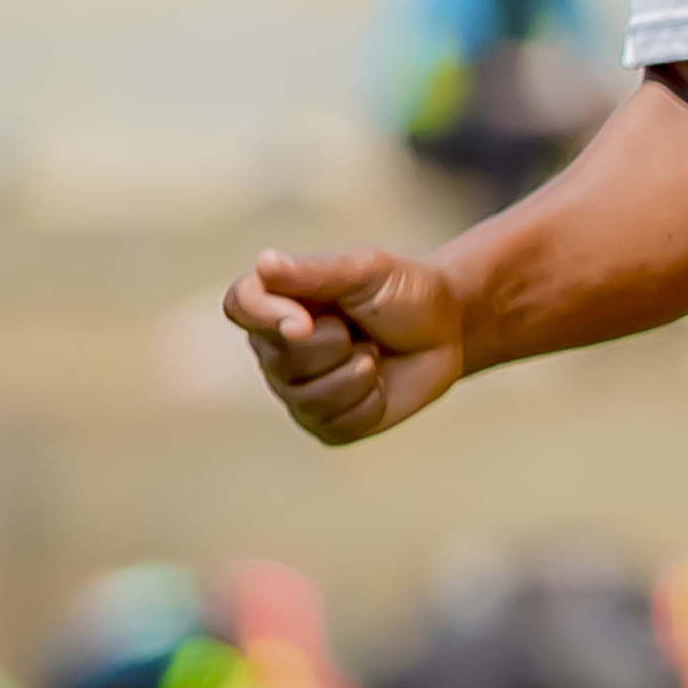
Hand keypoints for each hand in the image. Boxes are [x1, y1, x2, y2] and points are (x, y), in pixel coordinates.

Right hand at [224, 246, 467, 445]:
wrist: (448, 331)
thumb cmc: (403, 293)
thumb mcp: (367, 271)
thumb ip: (316, 272)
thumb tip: (264, 263)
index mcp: (278, 301)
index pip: (240, 306)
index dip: (264, 316)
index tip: (303, 322)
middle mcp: (276, 348)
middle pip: (279, 359)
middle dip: (333, 345)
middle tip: (359, 331)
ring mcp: (297, 389)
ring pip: (306, 397)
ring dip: (355, 374)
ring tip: (372, 353)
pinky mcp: (327, 423)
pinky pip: (336, 424)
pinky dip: (369, 402)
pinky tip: (378, 383)